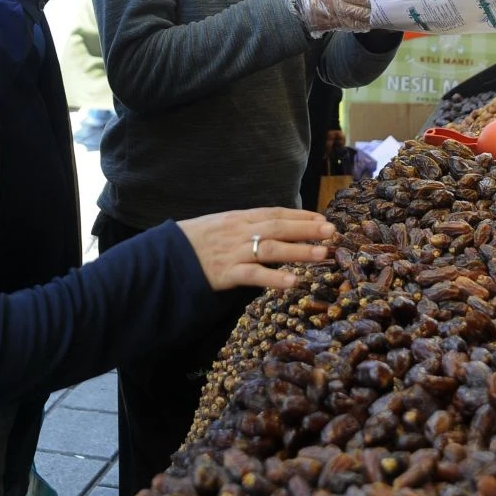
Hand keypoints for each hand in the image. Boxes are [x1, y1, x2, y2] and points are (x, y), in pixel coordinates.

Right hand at [177, 208, 334, 291]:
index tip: (322, 219)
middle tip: (332, 232)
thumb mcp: (219, 225)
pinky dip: (274, 278)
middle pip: (278, 227)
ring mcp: (232, 252)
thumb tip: (273, 227)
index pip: (274, 213)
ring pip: (270, 249)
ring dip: (299, 251)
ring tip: (322, 254)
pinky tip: (293, 282)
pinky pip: (253, 275)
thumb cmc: (193, 242)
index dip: (300, 216)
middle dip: (307, 229)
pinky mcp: (225, 274)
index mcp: (237, 218)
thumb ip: (244, 226)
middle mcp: (238, 232)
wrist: (163, 257)